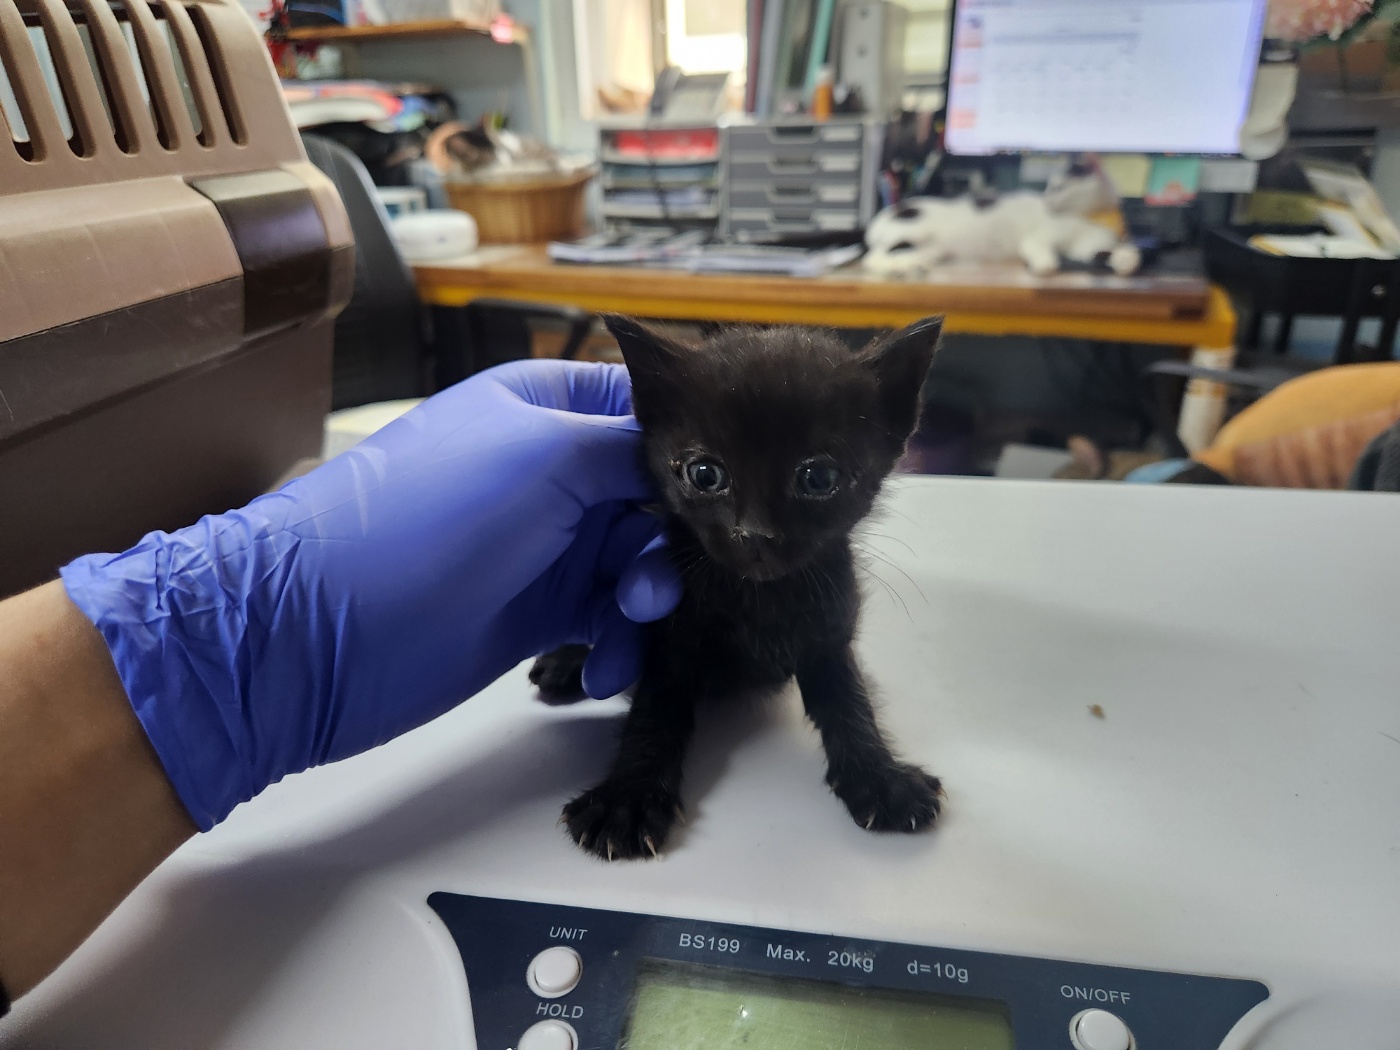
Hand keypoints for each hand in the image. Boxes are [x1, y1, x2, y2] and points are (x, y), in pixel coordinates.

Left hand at [60, 361, 680, 829]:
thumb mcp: (545, 453)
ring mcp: (543, 545)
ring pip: (639, 562)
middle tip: (659, 574)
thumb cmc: (426, 519)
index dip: (693, 449)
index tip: (727, 491)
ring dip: (650, 593)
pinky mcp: (536, 613)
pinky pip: (609, 621)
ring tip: (630, 619)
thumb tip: (700, 459)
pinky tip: (602, 667)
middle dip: (674, 535)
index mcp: (544, 405)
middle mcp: (550, 469)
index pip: (646, 410)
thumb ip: (634, 448)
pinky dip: (619, 643)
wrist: (321, 632)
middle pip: (655, 494)